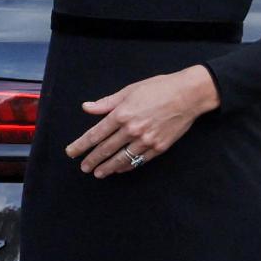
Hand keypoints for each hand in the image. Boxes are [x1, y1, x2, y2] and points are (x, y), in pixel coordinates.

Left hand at [64, 66, 219, 178]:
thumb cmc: (161, 88)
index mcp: (122, 114)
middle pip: (105, 150)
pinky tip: (120, 168)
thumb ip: (107, 102)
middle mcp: (132, 129)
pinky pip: (138, 161)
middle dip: (91, 160)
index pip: (95, 134)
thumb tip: (87, 108)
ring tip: (98, 173)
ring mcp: (145, 140)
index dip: (81, 145)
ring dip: (107, 167)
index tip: (71, 152)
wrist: (190, 94)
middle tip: (84, 167)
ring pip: (120, 159)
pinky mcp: (158, 147)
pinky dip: (126, 166)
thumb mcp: (131, 90)